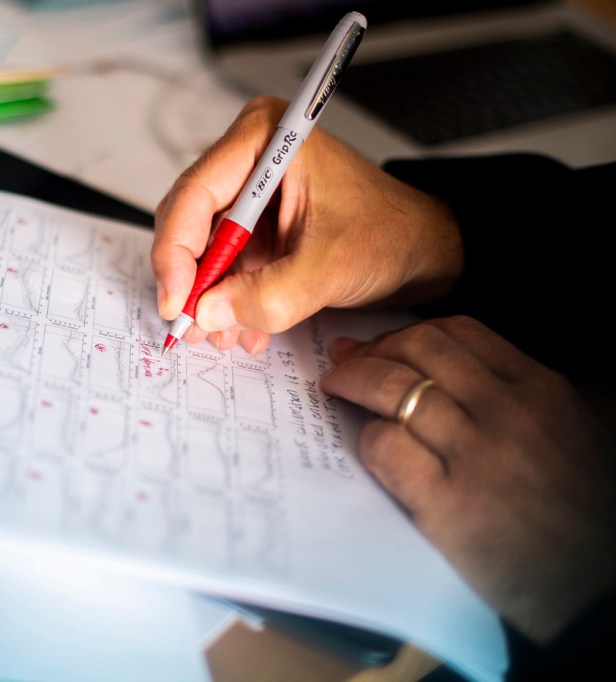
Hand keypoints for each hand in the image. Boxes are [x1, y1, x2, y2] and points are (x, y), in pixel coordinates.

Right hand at [151, 96, 462, 353]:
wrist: (423, 250)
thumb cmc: (391, 233)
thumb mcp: (330, 268)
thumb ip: (269, 296)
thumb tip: (210, 313)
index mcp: (265, 138)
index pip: (195, 194)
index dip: (176, 252)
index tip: (177, 302)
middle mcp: (248, 156)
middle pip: (188, 220)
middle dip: (191, 279)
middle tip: (193, 324)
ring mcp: (248, 191)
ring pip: (201, 248)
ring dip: (209, 296)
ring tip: (225, 334)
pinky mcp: (253, 223)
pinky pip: (222, 264)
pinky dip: (226, 298)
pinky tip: (244, 327)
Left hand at [319, 315, 615, 643]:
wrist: (597, 590)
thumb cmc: (582, 513)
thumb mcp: (572, 433)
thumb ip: (519, 395)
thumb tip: (448, 371)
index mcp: (540, 390)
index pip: (460, 333)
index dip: (407, 332)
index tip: (382, 343)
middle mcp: (507, 413)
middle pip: (418, 349)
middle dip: (371, 349)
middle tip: (346, 360)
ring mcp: (475, 456)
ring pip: (392, 389)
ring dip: (352, 382)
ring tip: (335, 388)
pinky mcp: (446, 503)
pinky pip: (385, 448)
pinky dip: (366, 438)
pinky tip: (366, 446)